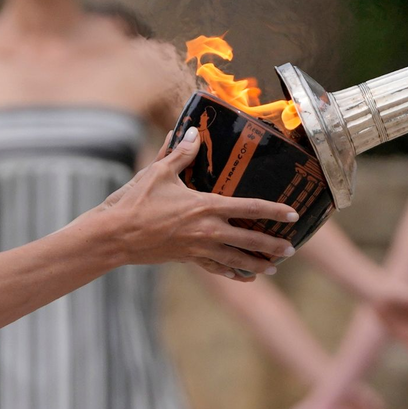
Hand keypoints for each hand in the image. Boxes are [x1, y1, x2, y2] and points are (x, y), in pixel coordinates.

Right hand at [96, 128, 298, 280]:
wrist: (114, 236)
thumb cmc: (136, 202)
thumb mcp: (159, 172)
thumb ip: (180, 153)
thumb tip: (192, 132)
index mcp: (205, 206)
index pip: (249, 208)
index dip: (274, 211)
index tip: (293, 214)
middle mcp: (207, 230)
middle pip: (249, 239)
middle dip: (273, 245)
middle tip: (292, 248)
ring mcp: (198, 248)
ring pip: (236, 259)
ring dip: (257, 263)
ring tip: (275, 267)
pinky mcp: (187, 259)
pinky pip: (216, 269)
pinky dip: (233, 273)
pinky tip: (245, 276)